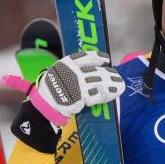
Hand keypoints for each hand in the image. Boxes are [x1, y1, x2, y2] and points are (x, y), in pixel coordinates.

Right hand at [2, 51, 122, 125]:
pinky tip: (114, 93)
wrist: (44, 107)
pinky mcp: (79, 97)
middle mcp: (71, 72)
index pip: (85, 57)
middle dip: (108, 73)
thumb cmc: (52, 92)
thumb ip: (73, 71)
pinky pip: (96, 95)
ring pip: (98, 82)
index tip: (106, 59)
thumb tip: (95, 69)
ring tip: (120, 85)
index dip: (97, 57)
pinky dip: (106, 94)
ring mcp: (76, 84)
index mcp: (65, 64)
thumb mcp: (59, 75)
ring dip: (111, 83)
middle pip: (95, 71)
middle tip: (117, 75)